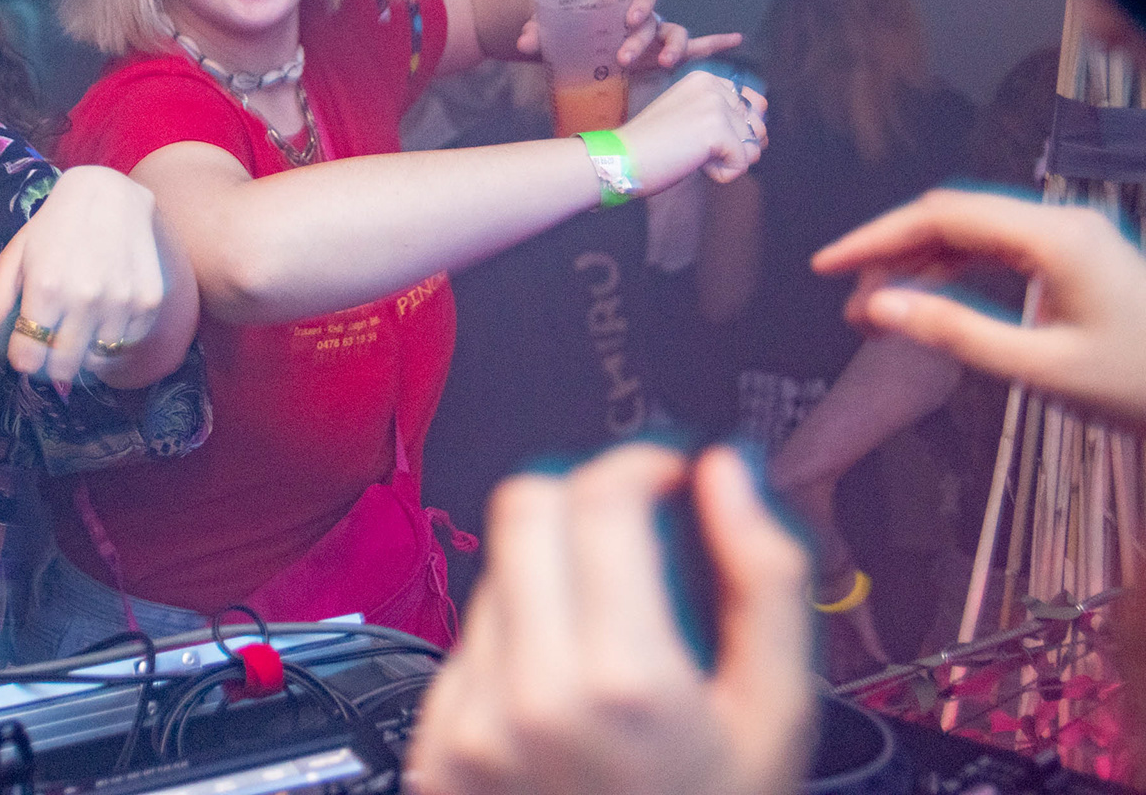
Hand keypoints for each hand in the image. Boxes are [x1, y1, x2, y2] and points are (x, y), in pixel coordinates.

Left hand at [0, 165, 168, 386]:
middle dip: (51, 362)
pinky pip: (127, 344)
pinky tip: (105, 315)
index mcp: (46, 289)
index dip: (23, 356)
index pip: (28, 359)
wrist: (109, 195)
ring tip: (80, 324)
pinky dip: (114, 339)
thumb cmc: (54, 228)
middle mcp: (85, 299)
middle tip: (53, 340)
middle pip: (63, 367)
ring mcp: (120, 302)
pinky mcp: (147, 301)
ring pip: (97, 360)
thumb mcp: (16, 258)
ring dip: (85, 351)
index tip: (27, 344)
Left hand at [407, 445, 814, 794]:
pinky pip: (466, 646)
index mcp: (621, 681)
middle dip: (583, 499)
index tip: (669, 475)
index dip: (640, 463)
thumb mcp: (778, 716)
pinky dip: (515, 644)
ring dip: (550, 576)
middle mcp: (527, 697)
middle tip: (635, 533)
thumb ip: (766, 579)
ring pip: (494, 572)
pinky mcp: (435, 750)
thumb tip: (728, 472)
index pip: (596, 495)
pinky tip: (566, 698)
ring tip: (611, 644)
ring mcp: (468, 725)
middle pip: (523, 507)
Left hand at [516, 0, 743, 70]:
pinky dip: (713, 42)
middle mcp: (642, 15)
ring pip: (674, 35)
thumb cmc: (562, 26)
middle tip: (622, 58)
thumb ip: (537, 30)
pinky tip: (735, 39)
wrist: (567, 33)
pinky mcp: (656, 54)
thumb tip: (524, 40)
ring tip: (665, 63)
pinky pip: (692, 47)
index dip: (639, 1)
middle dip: (642, 38)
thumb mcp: (549, 27)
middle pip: (654, 21)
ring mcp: (652, 35)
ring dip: (673, 48)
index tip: (628, 18)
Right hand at [616, 69, 766, 190]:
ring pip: (753, 146)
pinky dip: (722, 174)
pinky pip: (742, 163)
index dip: (735, 130)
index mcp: (706, 79)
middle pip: (757, 126)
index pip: (753, 105)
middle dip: (736, 146)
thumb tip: (764, 134)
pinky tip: (694, 164)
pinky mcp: (716, 130)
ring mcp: (715, 106)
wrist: (620, 159)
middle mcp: (713, 86)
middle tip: (695, 148)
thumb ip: (724, 116)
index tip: (697, 136)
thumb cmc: (650, 146)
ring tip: (692, 154)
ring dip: (727, 161)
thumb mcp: (689, 117)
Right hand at [814, 189, 1145, 421]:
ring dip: (918, 264)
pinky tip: (924, 300)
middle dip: (891, 253)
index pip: (942, 216)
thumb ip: (954, 332)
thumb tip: (875, 308)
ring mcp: (1068, 236)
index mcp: (1054, 237)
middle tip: (850, 305)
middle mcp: (1059, 222)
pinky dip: (952, 270)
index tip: (826, 267)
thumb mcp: (1040, 368)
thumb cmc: (1135, 385)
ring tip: (878, 312)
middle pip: (952, 216)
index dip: (876, 238)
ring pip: (970, 232)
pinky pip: (996, 249)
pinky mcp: (1073, 256)